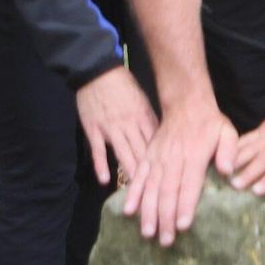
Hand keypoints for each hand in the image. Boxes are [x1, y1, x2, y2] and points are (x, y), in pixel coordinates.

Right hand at [75, 66, 157, 186]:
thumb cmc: (123, 85)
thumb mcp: (143, 99)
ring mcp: (110, 127)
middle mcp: (129, 124)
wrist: (97, 70)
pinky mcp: (92, 129)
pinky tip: (105, 180)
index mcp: (144, 116)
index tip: (171, 177)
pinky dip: (102, 165)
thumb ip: (151, 120)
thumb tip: (164, 140)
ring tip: (137, 193)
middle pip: (142, 152)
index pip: (156, 143)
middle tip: (156, 193)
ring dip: (130, 172)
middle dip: (150, 174)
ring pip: (123, 153)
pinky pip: (98, 150)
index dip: (164, 161)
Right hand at [122, 98, 237, 246]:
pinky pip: (137, 176)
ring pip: (151, 187)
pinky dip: (132, 194)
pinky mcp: (147, 156)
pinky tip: (128, 210)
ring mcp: (158, 157)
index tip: (183, 226)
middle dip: (165, 217)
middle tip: (165, 240)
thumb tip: (227, 171)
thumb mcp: (227, 132)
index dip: (185, 206)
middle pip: (168, 191)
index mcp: (195, 154)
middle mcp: (174, 158)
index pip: (189, 184)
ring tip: (147, 232)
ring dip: (148, 211)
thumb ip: (229, 150)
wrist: (186, 104)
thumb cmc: (210, 123)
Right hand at [233, 87, 264, 199]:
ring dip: (236, 160)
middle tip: (234, 185)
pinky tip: (223, 153)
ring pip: (250, 149)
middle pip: (261, 160)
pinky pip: (245, 139)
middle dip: (248, 173)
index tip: (256, 191)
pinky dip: (234, 147)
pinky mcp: (260, 129)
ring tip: (223, 171)